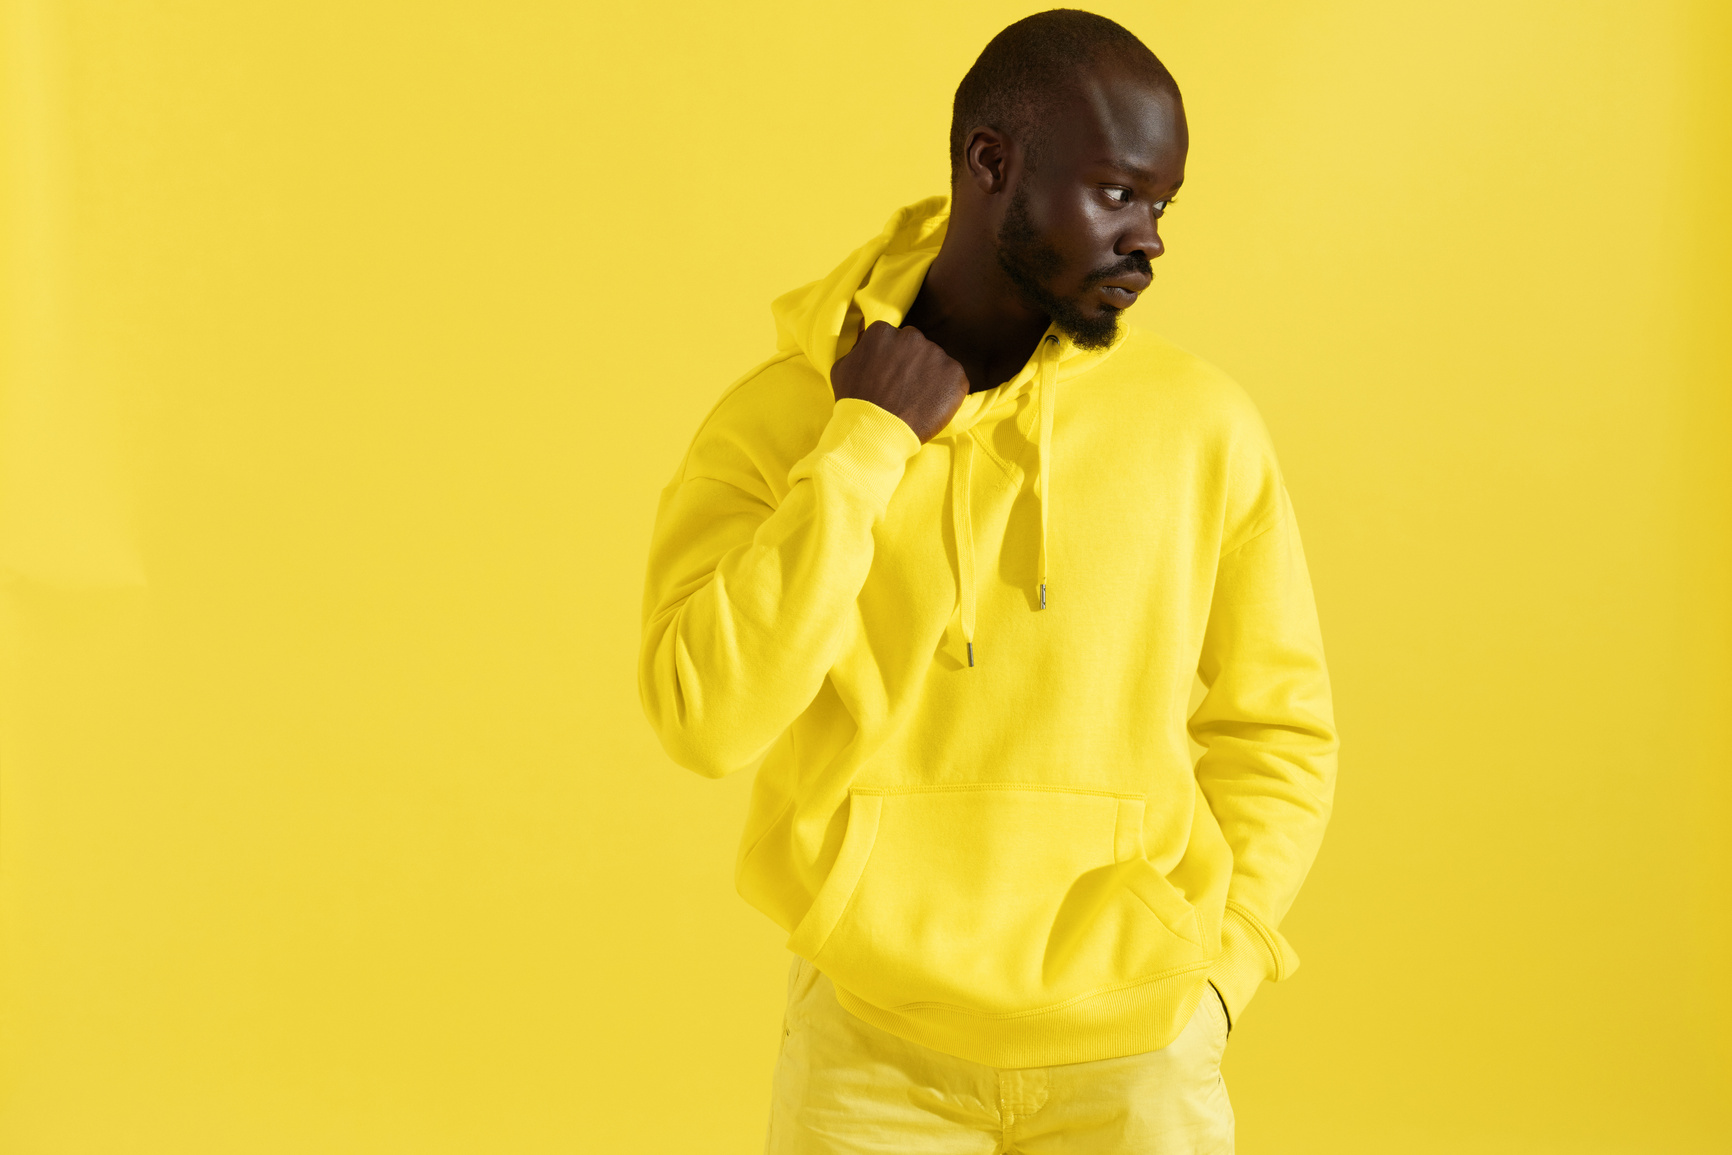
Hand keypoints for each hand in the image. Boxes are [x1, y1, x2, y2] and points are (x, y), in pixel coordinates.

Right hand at [830, 321, 967, 443]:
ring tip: (915, 402)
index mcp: (884, 332)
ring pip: (935, 362)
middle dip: (912, 363)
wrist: (876, 433)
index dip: (891, 360)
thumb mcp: (842, 368)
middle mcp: (912, 337)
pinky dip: (946, 392)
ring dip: (929, 377)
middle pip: (915, 346)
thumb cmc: (855, 404)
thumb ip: (858, 346)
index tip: (887, 377)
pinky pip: (954, 379)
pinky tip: (930, 407)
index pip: (893, 339)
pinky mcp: (955, 374)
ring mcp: (936, 354)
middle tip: (902, 390)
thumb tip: (864, 334)